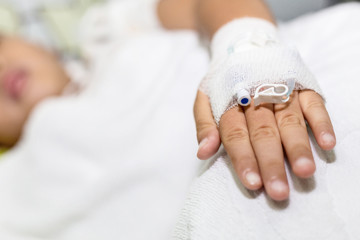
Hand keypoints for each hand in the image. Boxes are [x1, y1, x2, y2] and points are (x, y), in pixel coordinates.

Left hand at [194, 89, 335, 200]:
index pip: (235, 134)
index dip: (244, 159)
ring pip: (289, 120)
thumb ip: (204, 125)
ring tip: (305, 170)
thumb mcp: (204, 99)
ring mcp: (281, 90)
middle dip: (271, 162)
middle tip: (279, 190)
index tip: (253, 183)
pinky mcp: (302, 85)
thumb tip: (203, 152)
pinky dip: (321, 122)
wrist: (243, 46)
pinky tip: (327, 143)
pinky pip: (313, 103)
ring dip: (298, 146)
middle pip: (263, 132)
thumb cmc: (223, 83)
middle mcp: (256, 97)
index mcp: (229, 102)